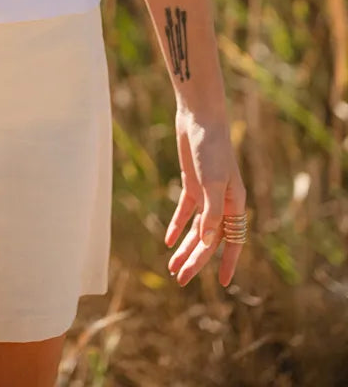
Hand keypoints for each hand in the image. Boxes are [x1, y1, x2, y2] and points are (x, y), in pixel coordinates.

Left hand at [164, 104, 247, 287]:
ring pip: (196, 229)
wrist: (199, 118)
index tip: (223, 284)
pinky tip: (168, 240)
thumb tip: (208, 241)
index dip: (228, 262)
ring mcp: (206, 193)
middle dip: (196, 260)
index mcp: (235, 203)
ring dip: (185, 247)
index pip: (233, 241)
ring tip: (172, 268)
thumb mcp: (211, 182)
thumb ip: (211, 212)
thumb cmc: (211, 148)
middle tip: (180, 280)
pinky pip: (185, 211)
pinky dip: (177, 226)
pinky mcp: (192, 183)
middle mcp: (222, 201)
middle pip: (209, 239)